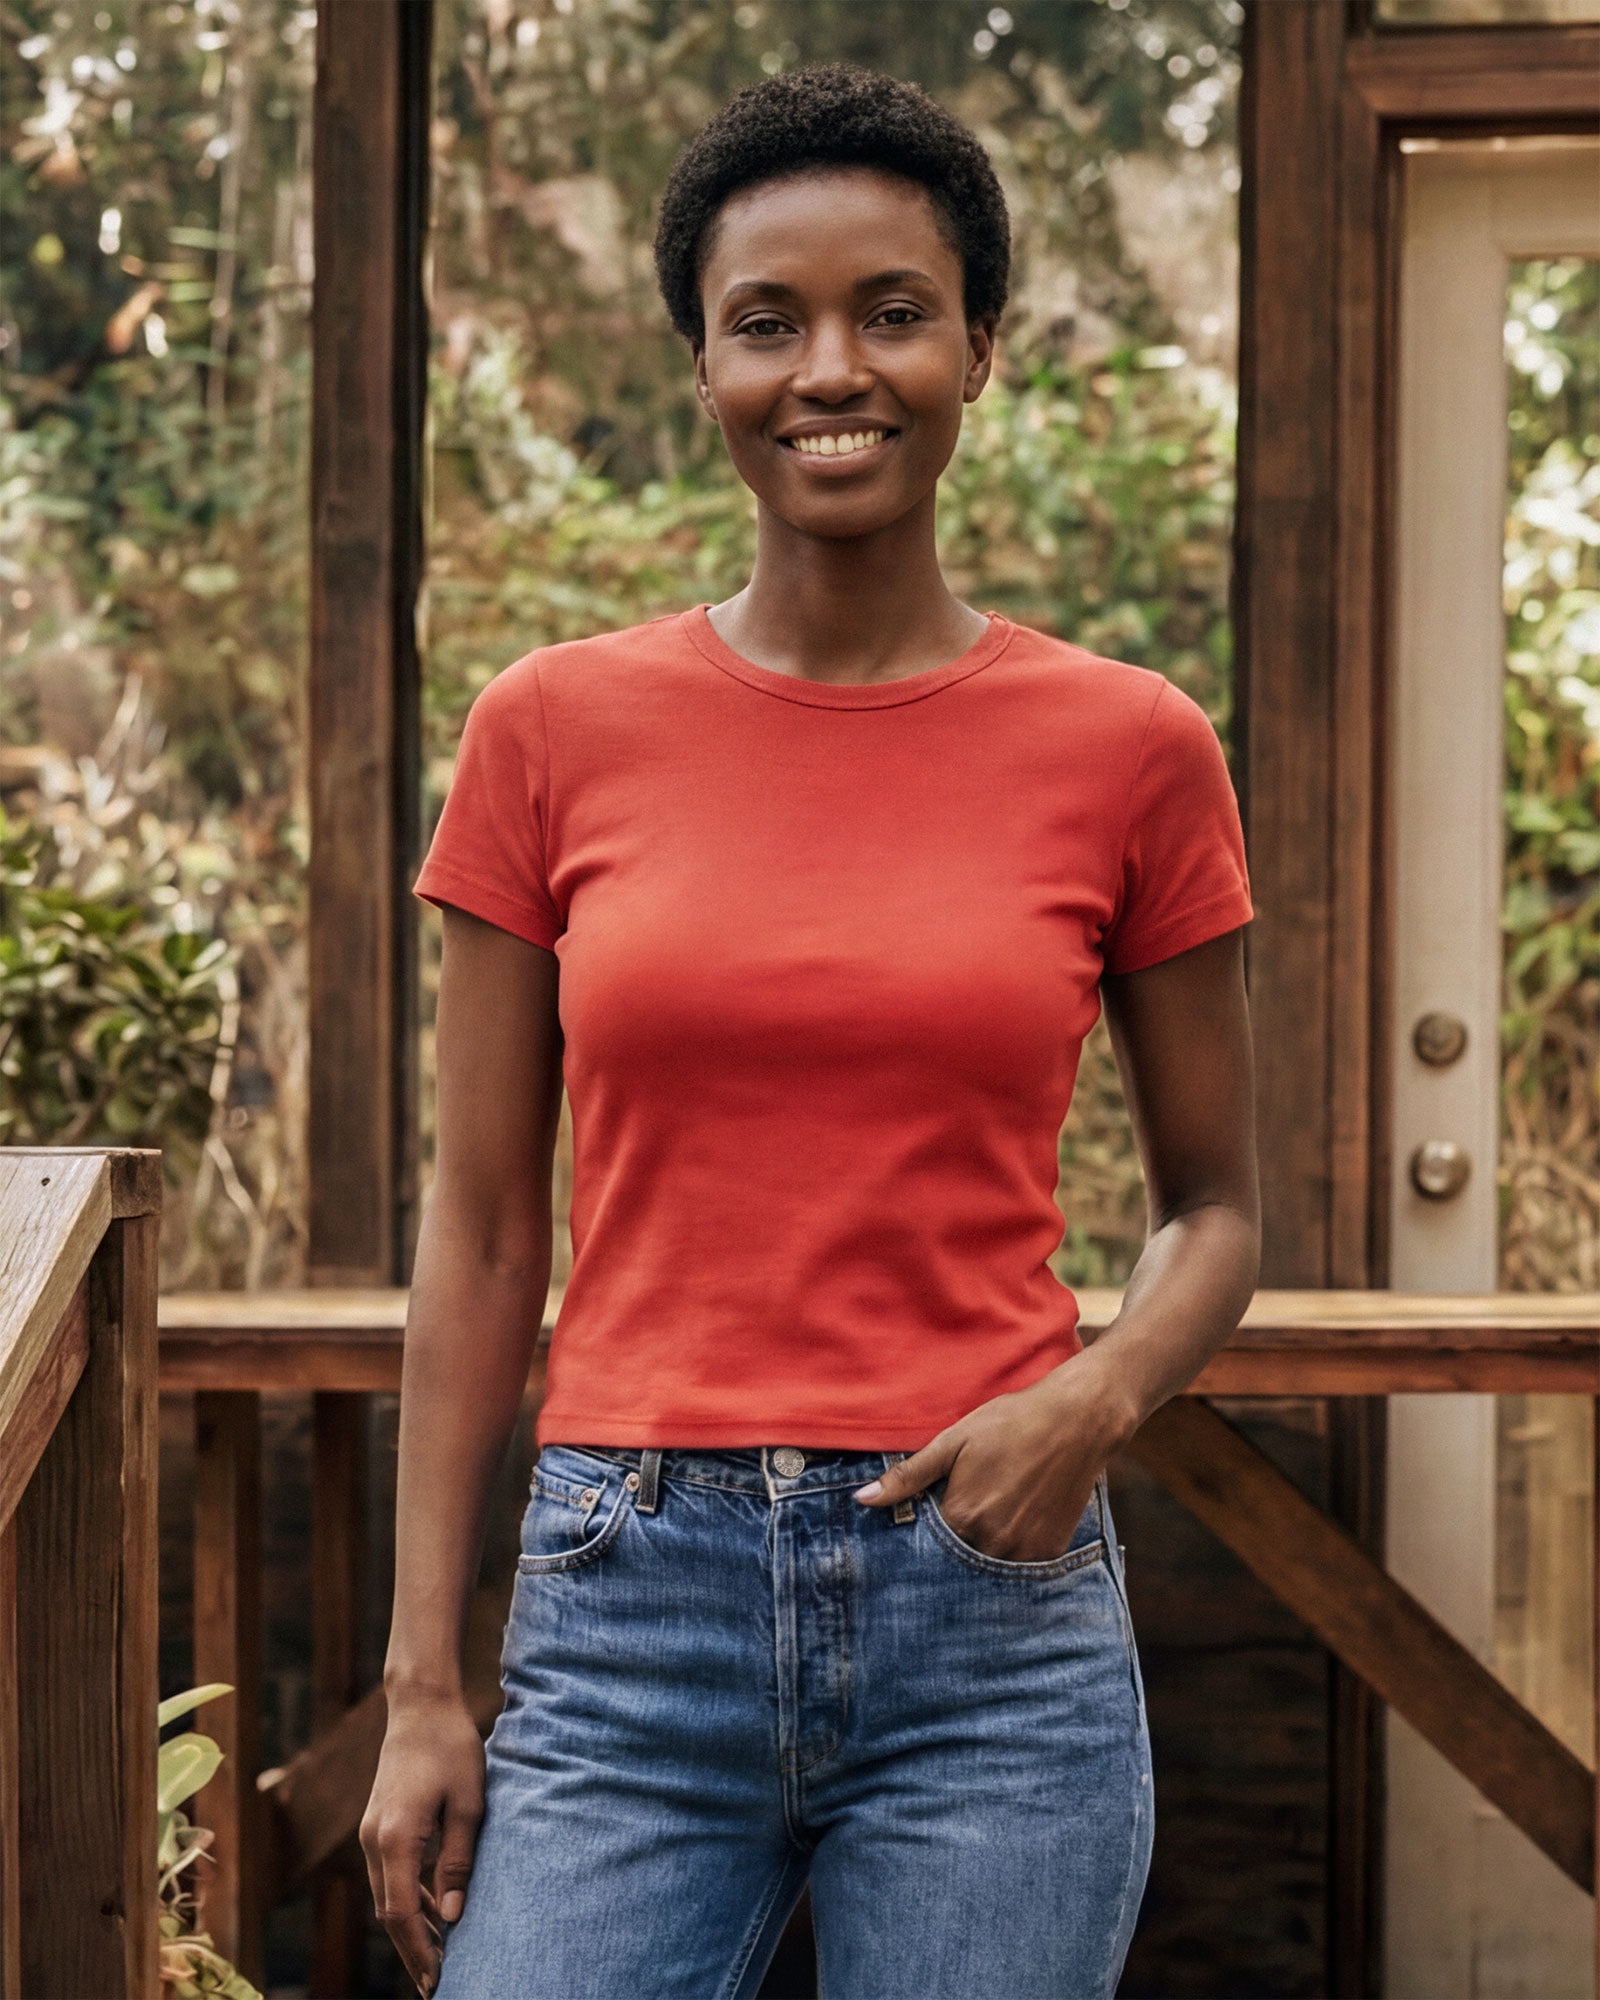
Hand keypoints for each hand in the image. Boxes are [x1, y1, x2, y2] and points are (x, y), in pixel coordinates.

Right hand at [360, 1689, 484, 1997]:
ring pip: (386, 1896)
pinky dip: (406, 1898)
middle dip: (412, 1949)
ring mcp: (369, 1832)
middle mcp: (373, 1841)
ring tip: (441, 1955)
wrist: (421, 1705)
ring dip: (409, 1926)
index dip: (420, 1951)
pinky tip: (433, 1911)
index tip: (438, 1981)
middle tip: (439, 1981)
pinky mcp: (375, 1824)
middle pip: (389, 1913)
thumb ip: (457, 1862)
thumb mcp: (468, 1804)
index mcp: (395, 1838)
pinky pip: (387, 1874)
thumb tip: (453, 1918)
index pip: (402, 1914)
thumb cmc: (452, 1748)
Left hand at [854, 1366, 1131, 1563]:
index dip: (929, 1524)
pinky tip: (1020, 1512)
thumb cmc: (1010, 1424)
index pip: (928, 1541)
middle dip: (957, 1537)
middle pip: (959, 1555)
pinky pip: (1021, 1562)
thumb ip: (908, 1477)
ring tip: (998, 1503)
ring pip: (990, 1561)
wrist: (1076, 1421)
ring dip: (985, 1542)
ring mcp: (1025, 1552)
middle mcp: (992, 1544)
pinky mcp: (1050, 1551)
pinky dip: (1014, 1545)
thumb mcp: (953, 1442)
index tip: (938, 1505)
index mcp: (961, 1517)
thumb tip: (862, 1500)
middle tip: (975, 1499)